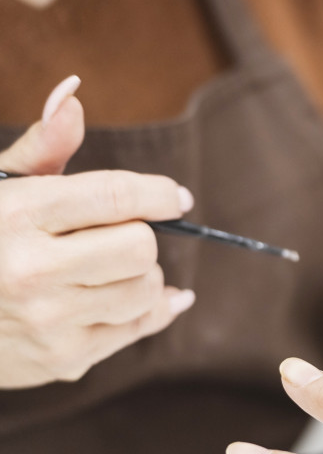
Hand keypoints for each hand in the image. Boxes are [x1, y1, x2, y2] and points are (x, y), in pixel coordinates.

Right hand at [0, 76, 195, 387]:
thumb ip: (41, 147)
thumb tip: (74, 94)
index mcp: (17, 214)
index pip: (116, 195)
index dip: (159, 194)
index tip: (175, 198)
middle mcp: (32, 269)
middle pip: (140, 247)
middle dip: (141, 236)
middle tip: (122, 236)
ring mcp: (49, 320)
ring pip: (146, 289)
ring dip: (142, 275)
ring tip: (112, 269)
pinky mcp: (64, 359)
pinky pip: (139, 328)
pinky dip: (154, 310)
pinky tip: (157, 300)